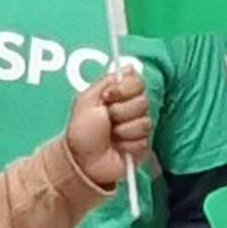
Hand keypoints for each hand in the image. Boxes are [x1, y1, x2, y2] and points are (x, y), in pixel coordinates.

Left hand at [63, 63, 152, 191]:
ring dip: (122, 129)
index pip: (137, 81)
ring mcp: (138, 126)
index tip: (108, 97)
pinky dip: (127, 143)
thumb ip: (107, 81)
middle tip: (107, 119)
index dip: (125, 89)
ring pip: (144, 121)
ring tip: (110, 135)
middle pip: (143, 101)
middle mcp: (131, 108)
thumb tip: (128, 67)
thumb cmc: (81, 132)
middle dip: (121, 111)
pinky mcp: (143, 144)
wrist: (83, 160)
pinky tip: (118, 146)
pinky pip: (144, 139)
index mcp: (118, 95)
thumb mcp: (86, 100)